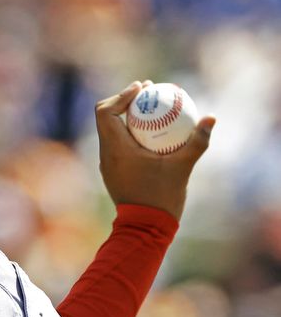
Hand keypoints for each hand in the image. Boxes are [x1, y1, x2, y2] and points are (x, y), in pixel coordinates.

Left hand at [95, 80, 216, 219]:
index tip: (142, 88)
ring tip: (150, 107)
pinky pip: (116, 144)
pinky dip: (128, 132)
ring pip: (110, 131)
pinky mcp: (113, 171)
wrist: (145, 228)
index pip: (105, 112)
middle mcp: (106, 154)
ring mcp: (107, 164)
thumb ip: (197, 142)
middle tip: (148, 91)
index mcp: (115, 149)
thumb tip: (211, 118)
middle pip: (105, 117)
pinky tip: (150, 132)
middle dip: (124, 100)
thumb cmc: (162, 198)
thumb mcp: (182, 168)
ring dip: (126, 116)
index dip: (121, 95)